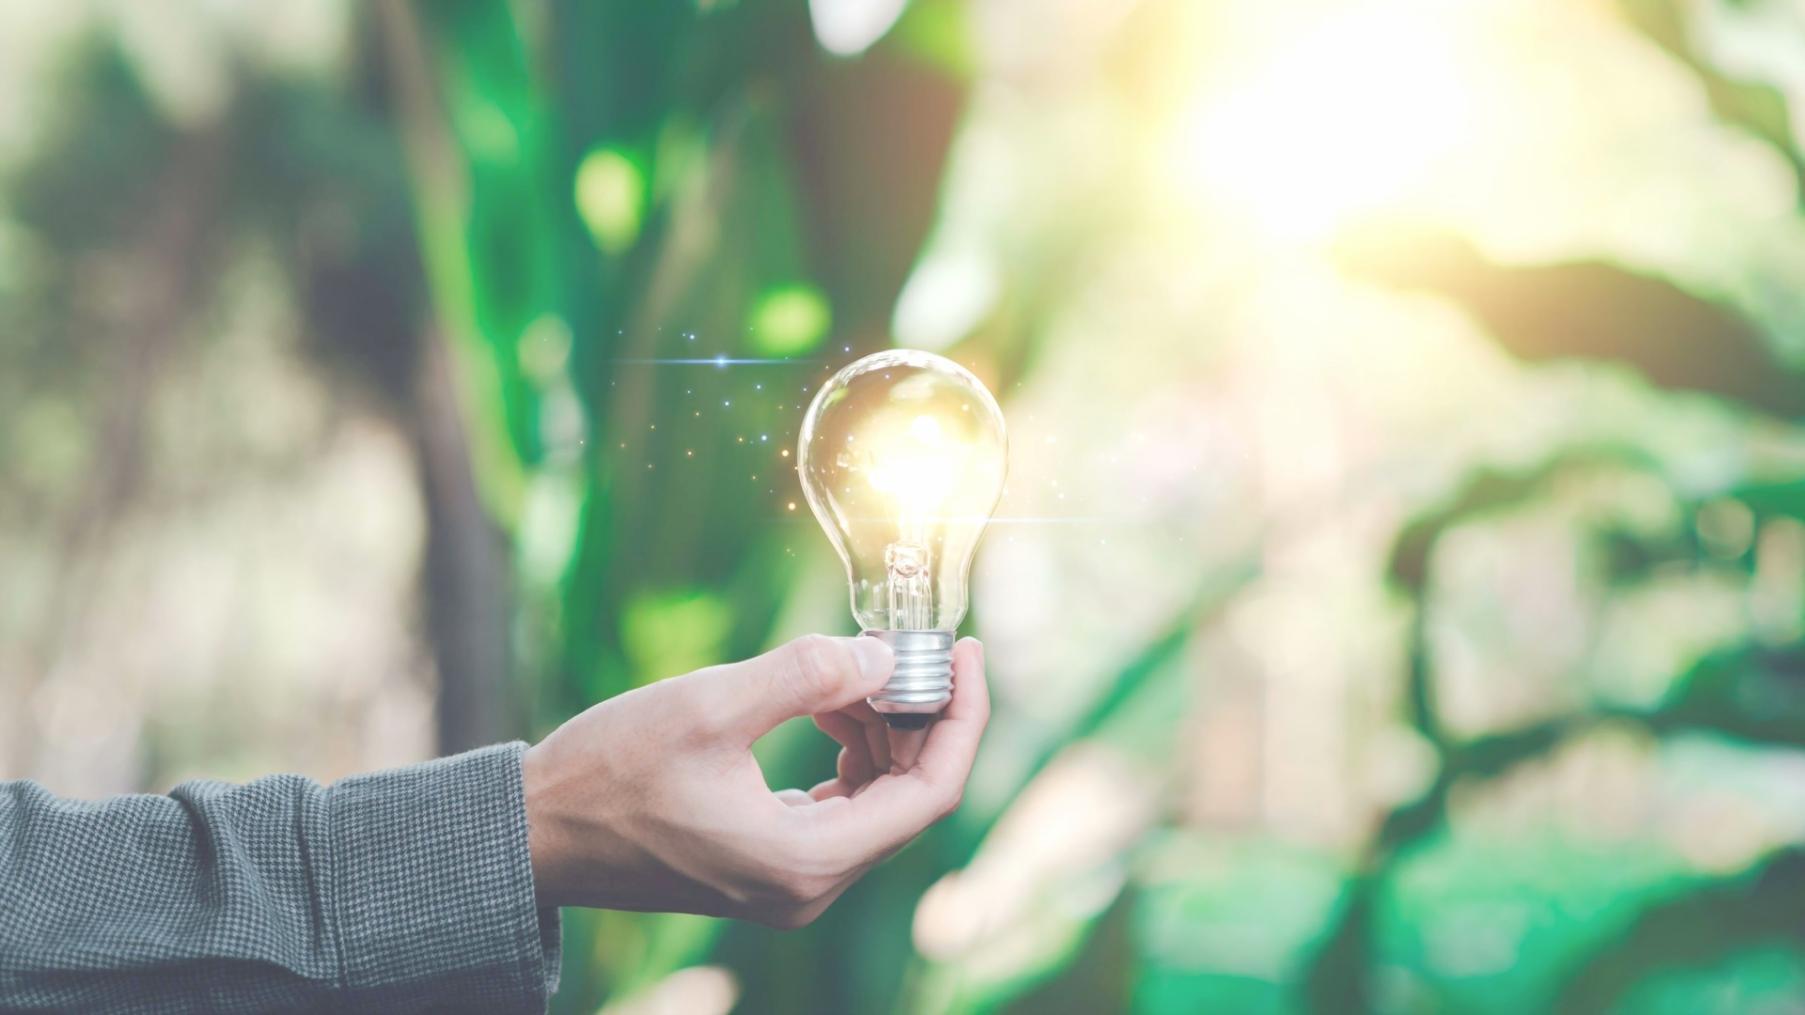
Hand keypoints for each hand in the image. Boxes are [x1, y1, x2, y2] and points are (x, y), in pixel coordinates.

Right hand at [522, 634, 988, 927]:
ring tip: (847, 669)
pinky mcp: (765, 866)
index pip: (930, 794)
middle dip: (914, 715)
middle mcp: (808, 886)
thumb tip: (885, 656)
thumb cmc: (607, 772)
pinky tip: (821, 707)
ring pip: (874, 800)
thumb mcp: (709, 706)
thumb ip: (805, 676)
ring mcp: (788, 882)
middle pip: (909, 797)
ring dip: (877, 730)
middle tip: (896, 645)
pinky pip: (837, 808)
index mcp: (806, 859)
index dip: (961, 718)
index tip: (965, 650)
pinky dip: (845, 753)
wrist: (532, 834)